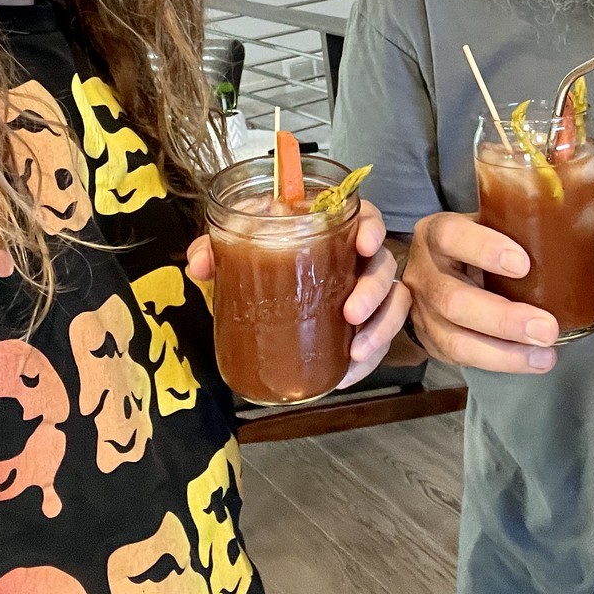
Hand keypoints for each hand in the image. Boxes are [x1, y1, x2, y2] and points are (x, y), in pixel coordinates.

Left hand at [185, 198, 410, 391]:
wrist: (269, 294)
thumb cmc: (265, 260)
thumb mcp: (242, 249)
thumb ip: (218, 249)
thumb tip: (200, 264)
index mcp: (335, 231)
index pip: (367, 218)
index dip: (372, 228)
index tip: (364, 245)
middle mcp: (358, 260)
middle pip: (384, 266)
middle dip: (373, 290)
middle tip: (351, 312)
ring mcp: (366, 293)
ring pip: (393, 304)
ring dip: (380, 328)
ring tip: (355, 351)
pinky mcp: (366, 324)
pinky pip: (381, 339)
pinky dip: (369, 358)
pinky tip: (345, 374)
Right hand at [401, 211, 558, 373]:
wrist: (434, 269)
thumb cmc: (474, 243)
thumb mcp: (484, 224)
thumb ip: (513, 226)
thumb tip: (574, 228)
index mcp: (435, 233)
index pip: (452, 236)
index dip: (484, 249)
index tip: (523, 264)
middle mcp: (423, 273)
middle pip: (453, 300)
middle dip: (503, 319)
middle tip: (546, 327)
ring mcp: (422, 312)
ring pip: (455, 340)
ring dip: (505, 352)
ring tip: (544, 353)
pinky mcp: (431, 342)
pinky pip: (462, 360)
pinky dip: (501, 362)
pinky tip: (532, 360)